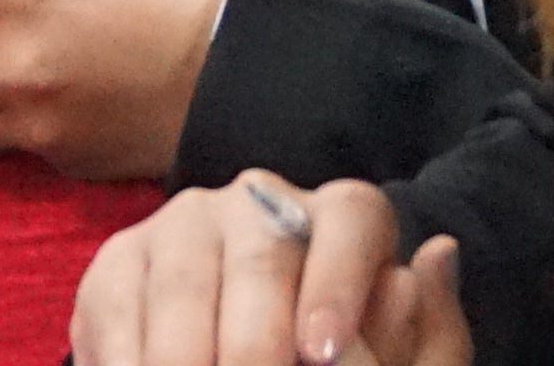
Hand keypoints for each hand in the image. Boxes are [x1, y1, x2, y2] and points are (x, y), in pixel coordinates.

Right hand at [71, 179, 464, 365]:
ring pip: (182, 282)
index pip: (352, 219)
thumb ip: (432, 334)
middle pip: (260, 255)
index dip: (338, 284)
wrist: (243, 358)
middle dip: (254, 339)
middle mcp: (259, 204)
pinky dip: (127, 359)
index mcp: (342, 217)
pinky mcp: (118, 264)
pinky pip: (116, 307)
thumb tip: (438, 253)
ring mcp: (183, 227)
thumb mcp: (401, 363)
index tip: (322, 356)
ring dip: (184, 354)